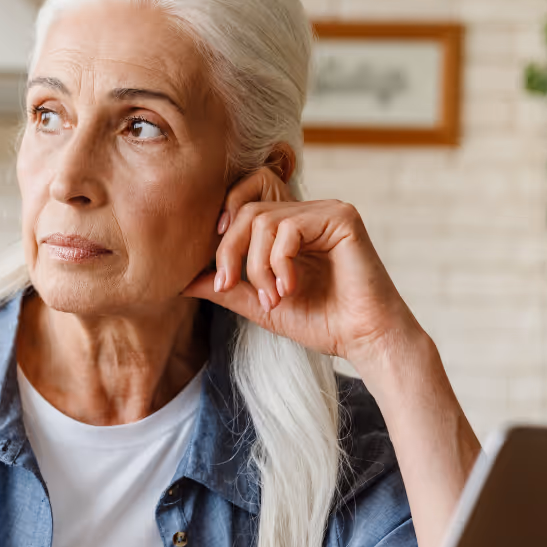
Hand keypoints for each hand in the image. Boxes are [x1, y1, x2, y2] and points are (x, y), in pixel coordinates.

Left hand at [183, 168, 418, 366]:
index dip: (222, 232)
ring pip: (263, 220)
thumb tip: (184, 281)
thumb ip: (227, 288)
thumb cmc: (321, 322)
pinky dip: (279, 263)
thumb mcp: (260, 305)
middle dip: (229, 253)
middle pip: (247, 211)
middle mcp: (308, 212)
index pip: (244, 207)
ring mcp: (326, 211)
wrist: (362, 339)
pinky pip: (289, 227)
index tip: (217, 276)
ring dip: (257, 267)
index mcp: (290, 228)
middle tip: (229, 287)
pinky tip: (290, 289)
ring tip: (272, 299)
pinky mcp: (341, 217)